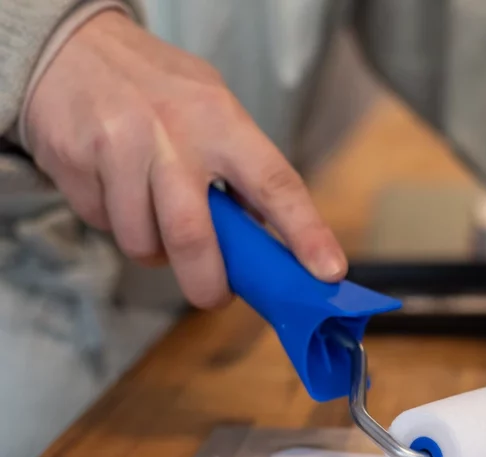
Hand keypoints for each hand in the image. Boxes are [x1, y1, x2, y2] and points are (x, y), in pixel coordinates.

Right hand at [24, 11, 346, 307]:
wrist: (72, 47)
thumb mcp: (214, 108)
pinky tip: (120, 191)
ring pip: (143, 241)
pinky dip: (118, 225)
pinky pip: (103, 224)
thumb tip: (274, 234)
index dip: (305, 233)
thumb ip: (244, 167)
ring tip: (157, 223)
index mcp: (221, 121)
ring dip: (155, 252)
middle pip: (193, 237)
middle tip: (214, 295)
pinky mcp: (75, 163)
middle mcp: (171, 135)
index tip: (327, 272)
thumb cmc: (159, 89)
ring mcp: (119, 149)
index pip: (275, 184)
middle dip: (207, 281)